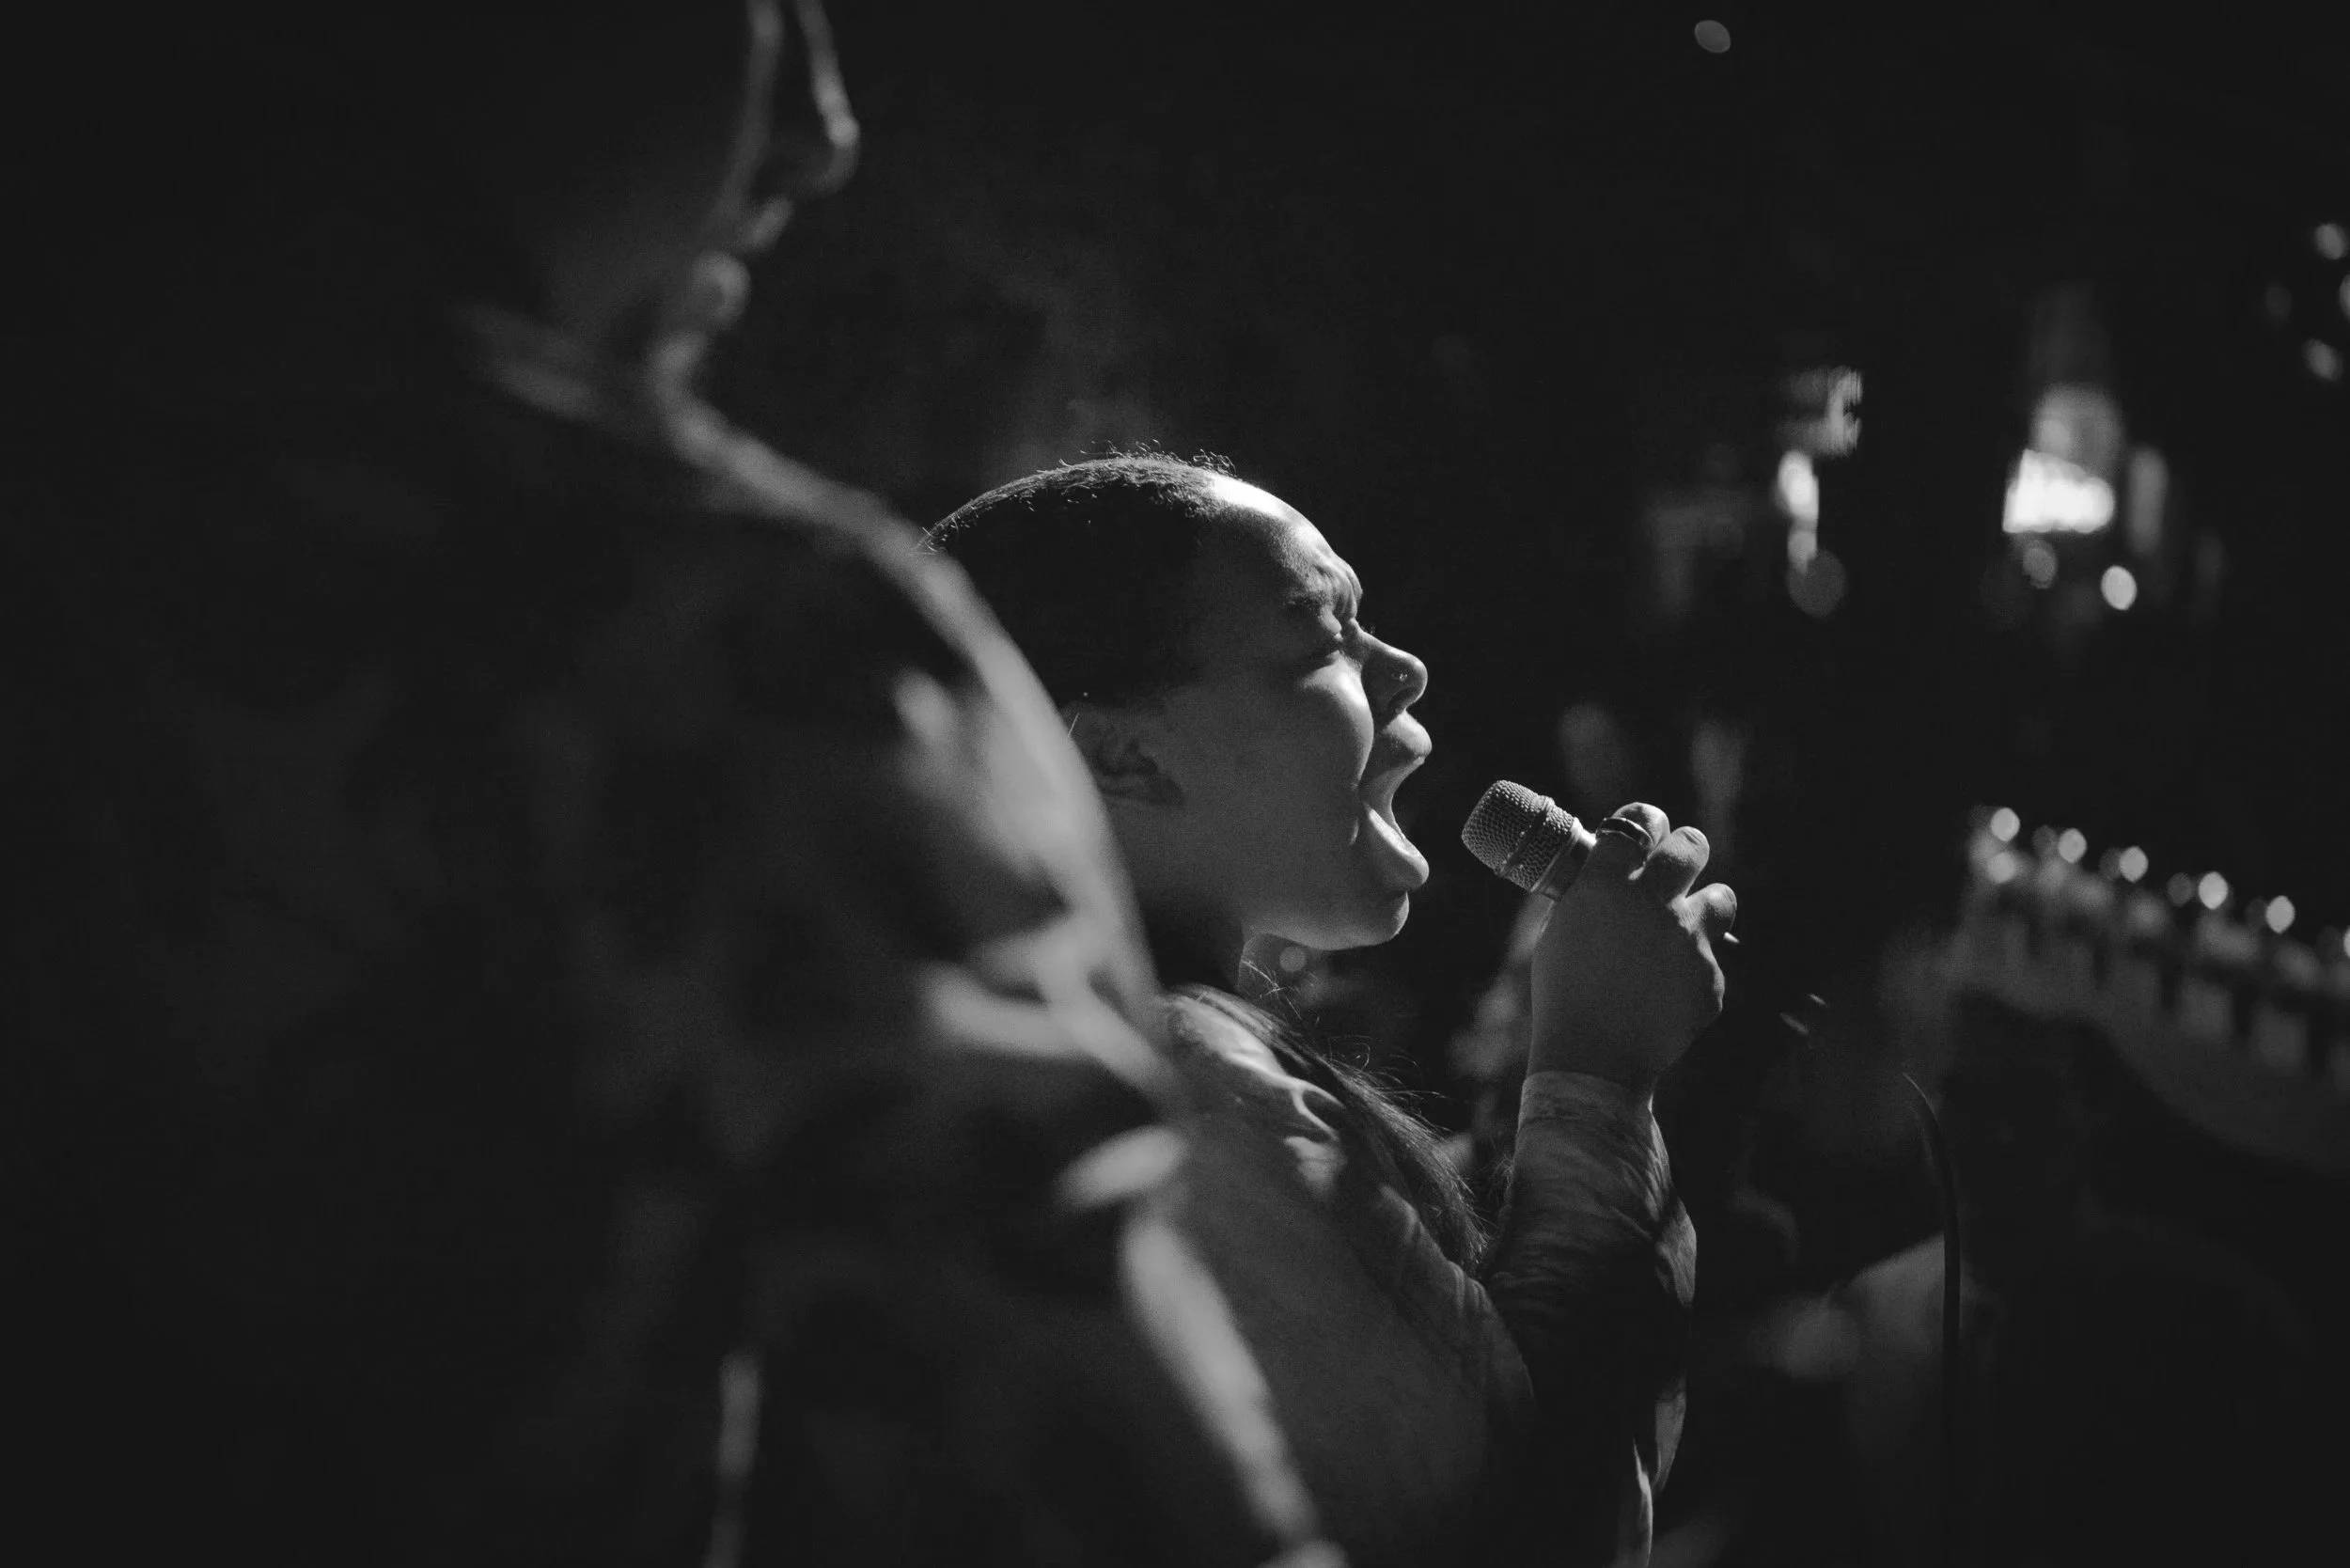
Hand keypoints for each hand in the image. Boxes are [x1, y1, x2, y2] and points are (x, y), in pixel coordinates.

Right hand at [1526, 802, 1735, 1094]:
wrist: (1593, 1060)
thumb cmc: (1564, 993)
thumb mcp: (1559, 932)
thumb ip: (1589, 897)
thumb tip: (1605, 873)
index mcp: (1606, 884)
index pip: (1641, 821)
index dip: (1646, 821)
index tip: (1646, 831)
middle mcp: (1654, 903)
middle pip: (1691, 845)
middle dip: (1685, 850)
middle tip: (1676, 867)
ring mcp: (1689, 940)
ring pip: (1721, 896)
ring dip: (1705, 906)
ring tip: (1683, 929)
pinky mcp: (1712, 977)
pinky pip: (1711, 958)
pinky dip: (1694, 970)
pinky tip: (1667, 991)